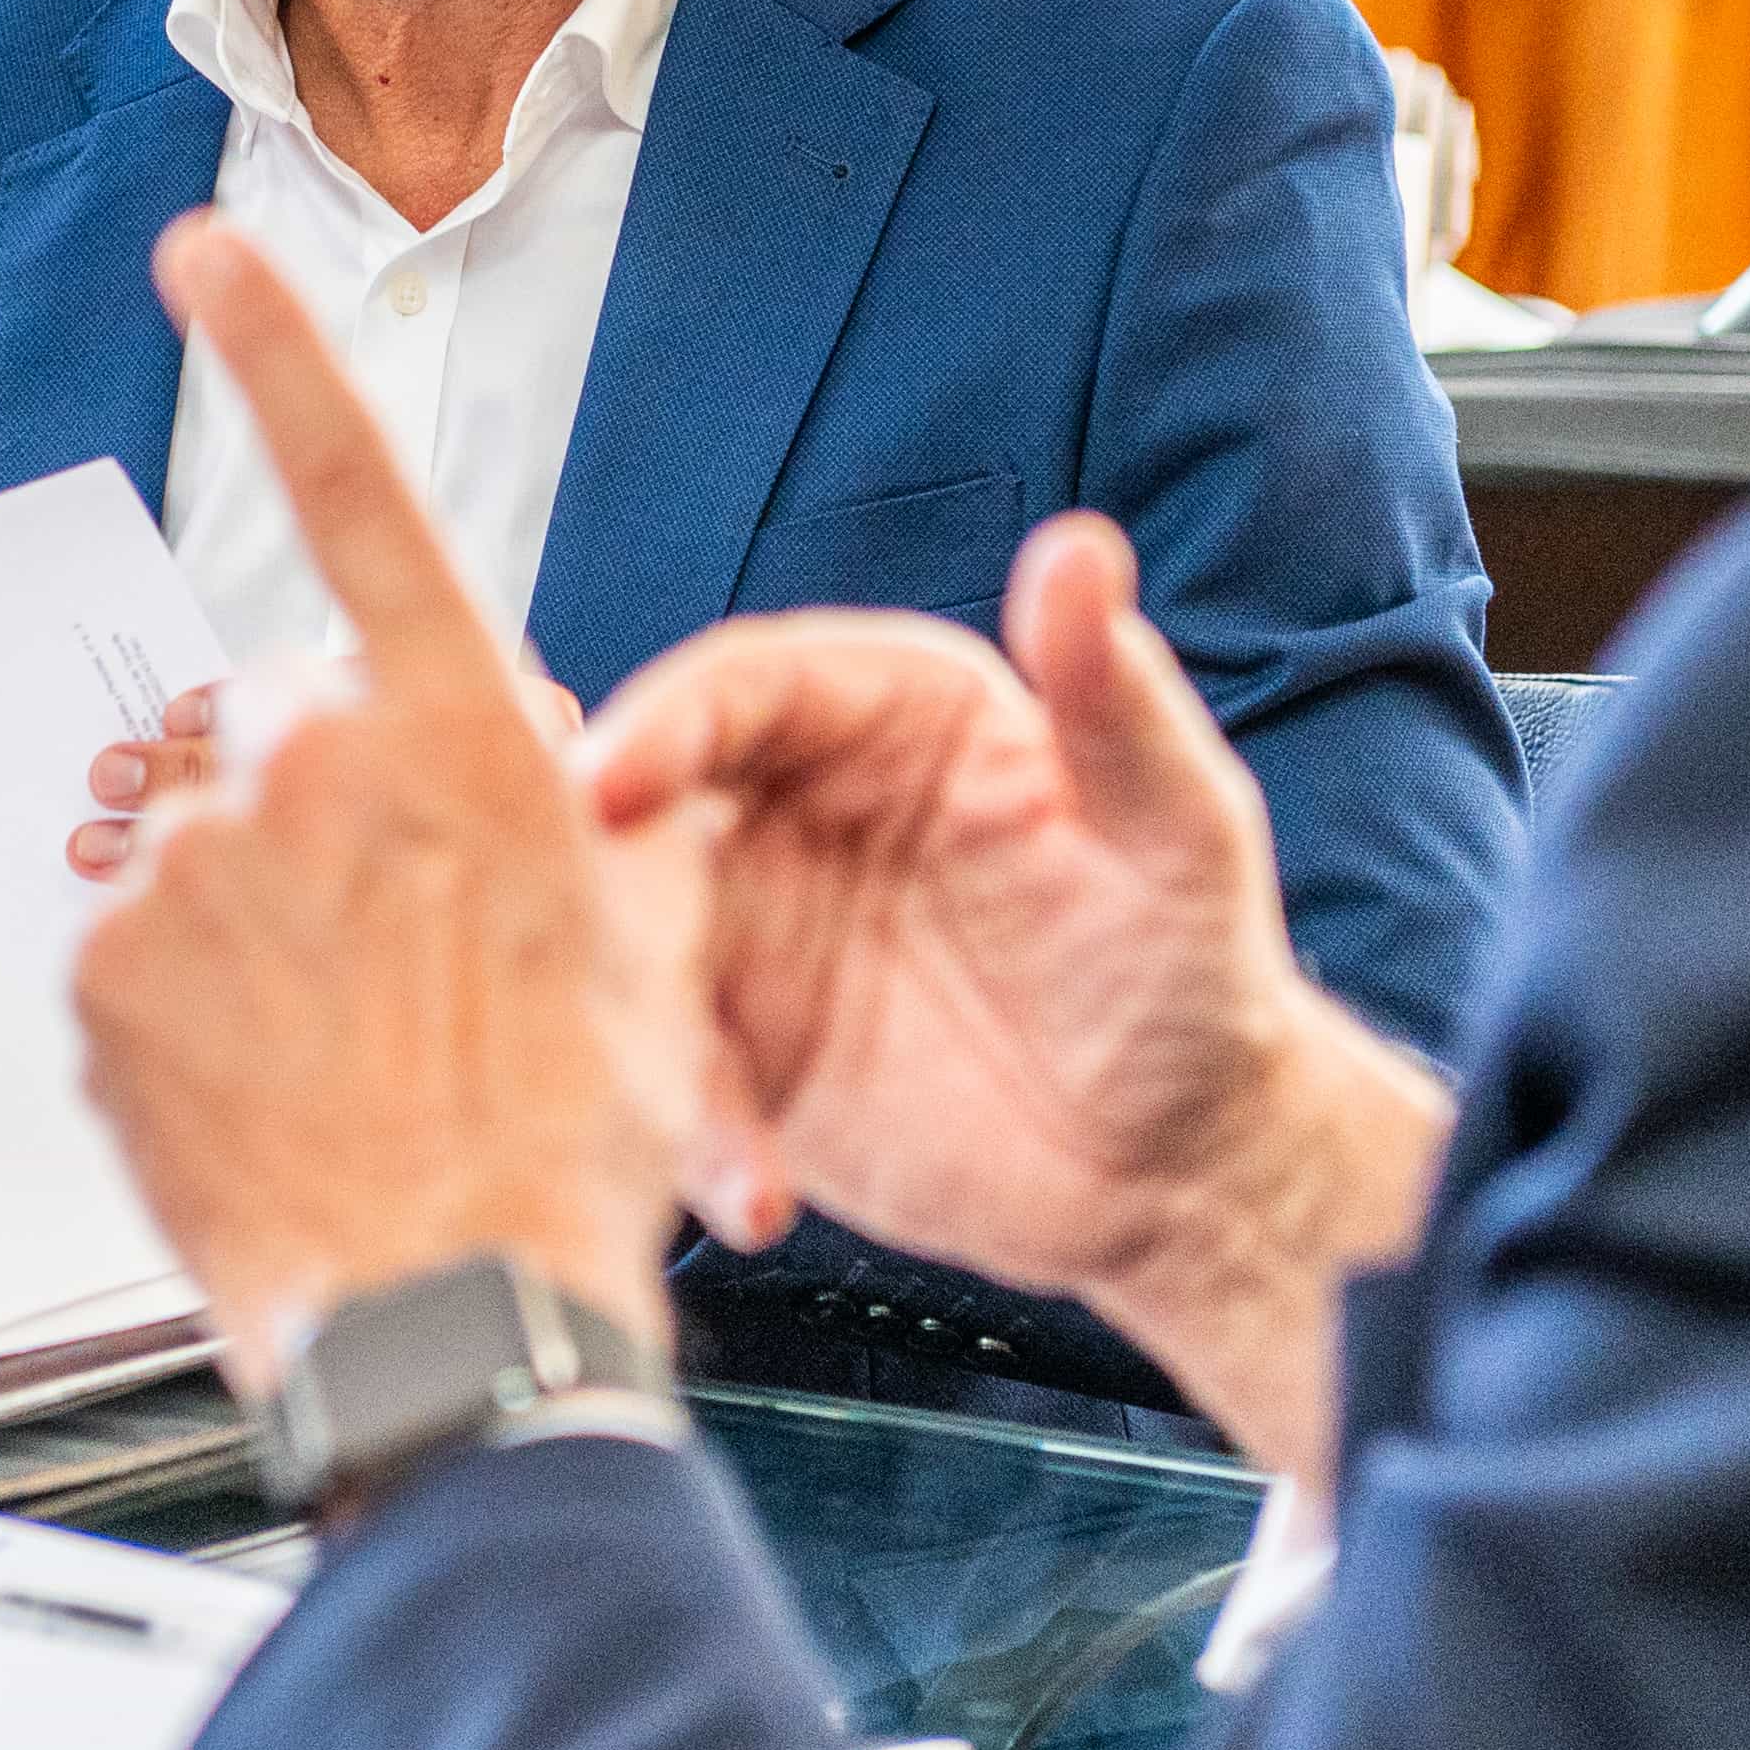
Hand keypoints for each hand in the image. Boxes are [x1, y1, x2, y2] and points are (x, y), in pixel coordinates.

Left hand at [68, 214, 706, 1392]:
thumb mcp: (657, 940)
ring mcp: (197, 868)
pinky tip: (275, 1081)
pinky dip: (193, 1003)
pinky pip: (144, 948)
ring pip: (218, 840)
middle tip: (412, 943)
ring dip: (267, 909)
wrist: (462, 1317)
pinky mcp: (108, 971)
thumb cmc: (574, 1144)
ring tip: (349, 1040)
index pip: (357, 492)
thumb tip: (567, 759)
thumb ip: (608, 804)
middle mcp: (315, 769)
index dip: (280, 349)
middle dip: (340, 795)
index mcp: (461, 735)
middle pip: (298, 717)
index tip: (207, 248)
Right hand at [585, 514, 1452, 1480]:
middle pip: (646, 807)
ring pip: (635, 946)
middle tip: (553, 929)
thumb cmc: (1195, 969)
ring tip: (678, 1094)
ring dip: (625, 1014)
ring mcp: (761, 937)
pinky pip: (674, 1079)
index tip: (606, 781)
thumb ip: (1110, 696)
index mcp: (888, 716)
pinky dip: (690, 1134)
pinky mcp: (747, 1057)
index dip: (664, 724)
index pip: (744, 688)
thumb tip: (1082, 552)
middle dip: (586, 863)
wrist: (1187, 1164)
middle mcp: (798, 809)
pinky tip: (752, 1196)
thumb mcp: (1173, 826)